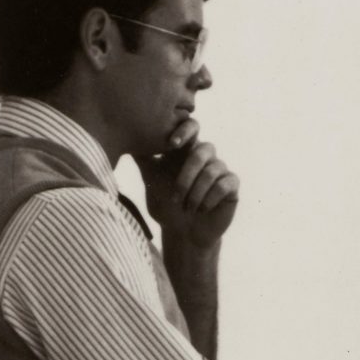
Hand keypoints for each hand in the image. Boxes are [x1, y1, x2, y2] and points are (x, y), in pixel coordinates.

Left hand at [134, 119, 238, 250]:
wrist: (182, 233)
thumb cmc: (165, 205)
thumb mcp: (151, 180)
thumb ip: (144, 158)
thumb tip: (128, 137)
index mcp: (186, 150)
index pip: (191, 127)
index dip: (184, 131)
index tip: (173, 145)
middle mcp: (205, 157)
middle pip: (203, 149)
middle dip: (187, 175)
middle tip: (176, 198)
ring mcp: (220, 170)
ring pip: (212, 170)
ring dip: (196, 193)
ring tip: (187, 208)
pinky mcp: (231, 185)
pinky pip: (224, 184)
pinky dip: (209, 198)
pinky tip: (201, 209)